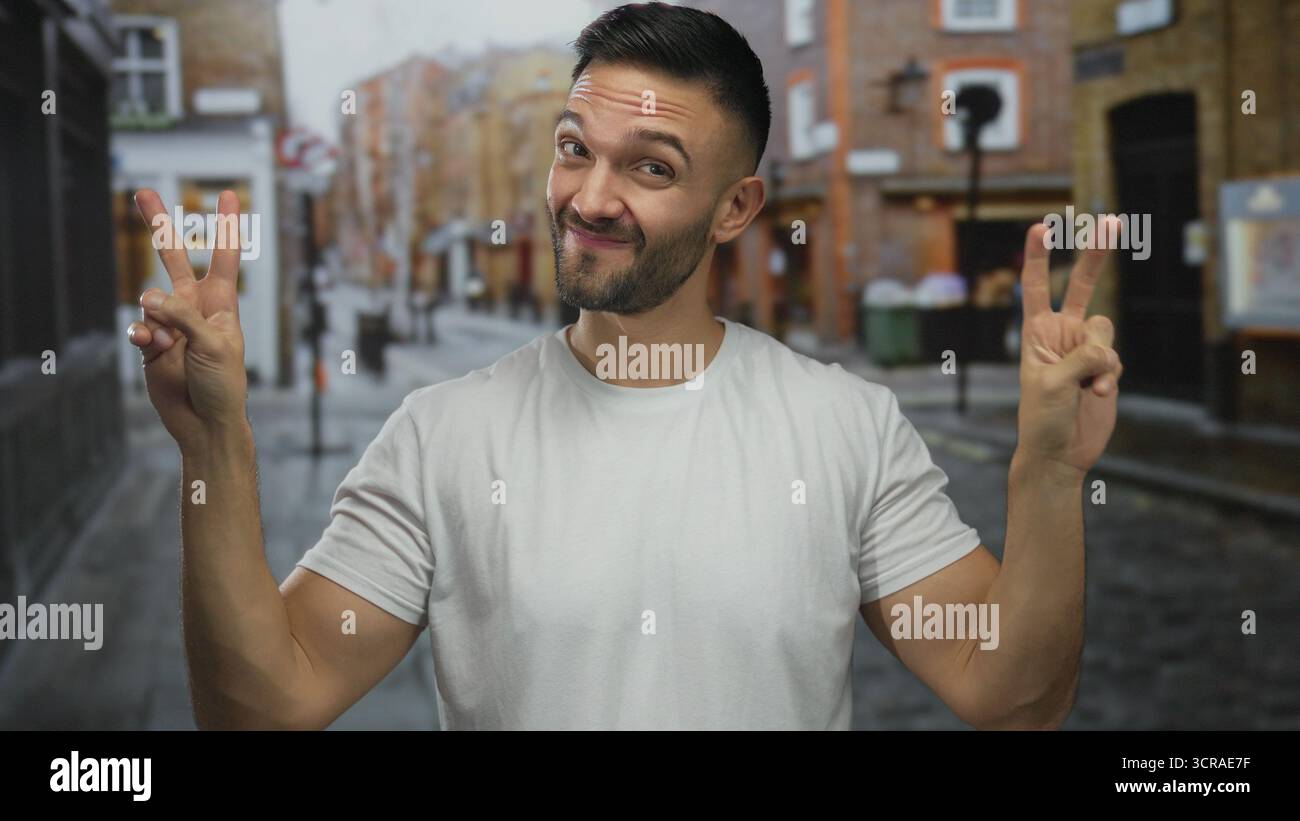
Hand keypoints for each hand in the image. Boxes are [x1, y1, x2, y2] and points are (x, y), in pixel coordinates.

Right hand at [126, 189, 248, 450]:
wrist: (204, 421)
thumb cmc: (223, 384)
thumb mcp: (213, 345)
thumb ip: (183, 316)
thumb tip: (148, 296)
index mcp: (221, 303)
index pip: (223, 256)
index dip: (226, 225)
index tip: (229, 195)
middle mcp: (194, 307)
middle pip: (172, 257)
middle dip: (159, 225)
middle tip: (143, 192)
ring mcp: (171, 324)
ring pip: (149, 298)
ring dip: (154, 315)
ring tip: (165, 338)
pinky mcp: (151, 343)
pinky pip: (138, 327)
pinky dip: (141, 334)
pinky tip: (150, 345)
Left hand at [1014, 217, 1123, 477]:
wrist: (1060, 453)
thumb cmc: (1041, 419)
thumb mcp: (1051, 385)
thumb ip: (1079, 358)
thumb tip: (1105, 349)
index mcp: (1036, 333)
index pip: (1037, 287)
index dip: (1040, 257)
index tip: (1041, 227)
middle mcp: (1062, 335)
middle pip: (1083, 286)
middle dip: (1095, 254)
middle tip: (1109, 220)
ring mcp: (1086, 350)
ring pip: (1107, 330)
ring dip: (1102, 359)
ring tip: (1088, 386)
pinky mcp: (1106, 368)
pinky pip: (1116, 359)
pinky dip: (1111, 377)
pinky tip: (1098, 396)